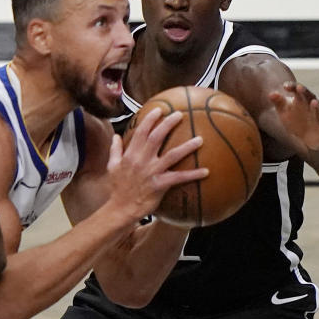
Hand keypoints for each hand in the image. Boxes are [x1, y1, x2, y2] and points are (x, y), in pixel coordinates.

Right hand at [105, 108, 207, 222]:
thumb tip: (115, 136)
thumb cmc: (117, 188)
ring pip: (172, 155)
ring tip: (200, 139)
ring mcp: (152, 172)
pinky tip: (206, 171)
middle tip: (180, 115)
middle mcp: (142, 160)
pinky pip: (179, 178)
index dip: (150, 119)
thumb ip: (115, 150)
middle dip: (168, 124)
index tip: (159, 110)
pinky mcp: (160, 185)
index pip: (141, 132)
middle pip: (157, 137)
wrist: (121, 208)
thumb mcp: (112, 167)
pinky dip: (193, 174)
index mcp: (131, 154)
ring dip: (187, 146)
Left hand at [269, 81, 318, 156]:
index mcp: (303, 101)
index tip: (284, 86)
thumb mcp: (284, 111)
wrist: (309, 135)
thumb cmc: (295, 119)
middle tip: (299, 87)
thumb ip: (279, 101)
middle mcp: (314, 107)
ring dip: (317, 108)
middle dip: (305, 92)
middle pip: (310, 98)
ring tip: (314, 103)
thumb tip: (271, 93)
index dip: (293, 87)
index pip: (298, 91)